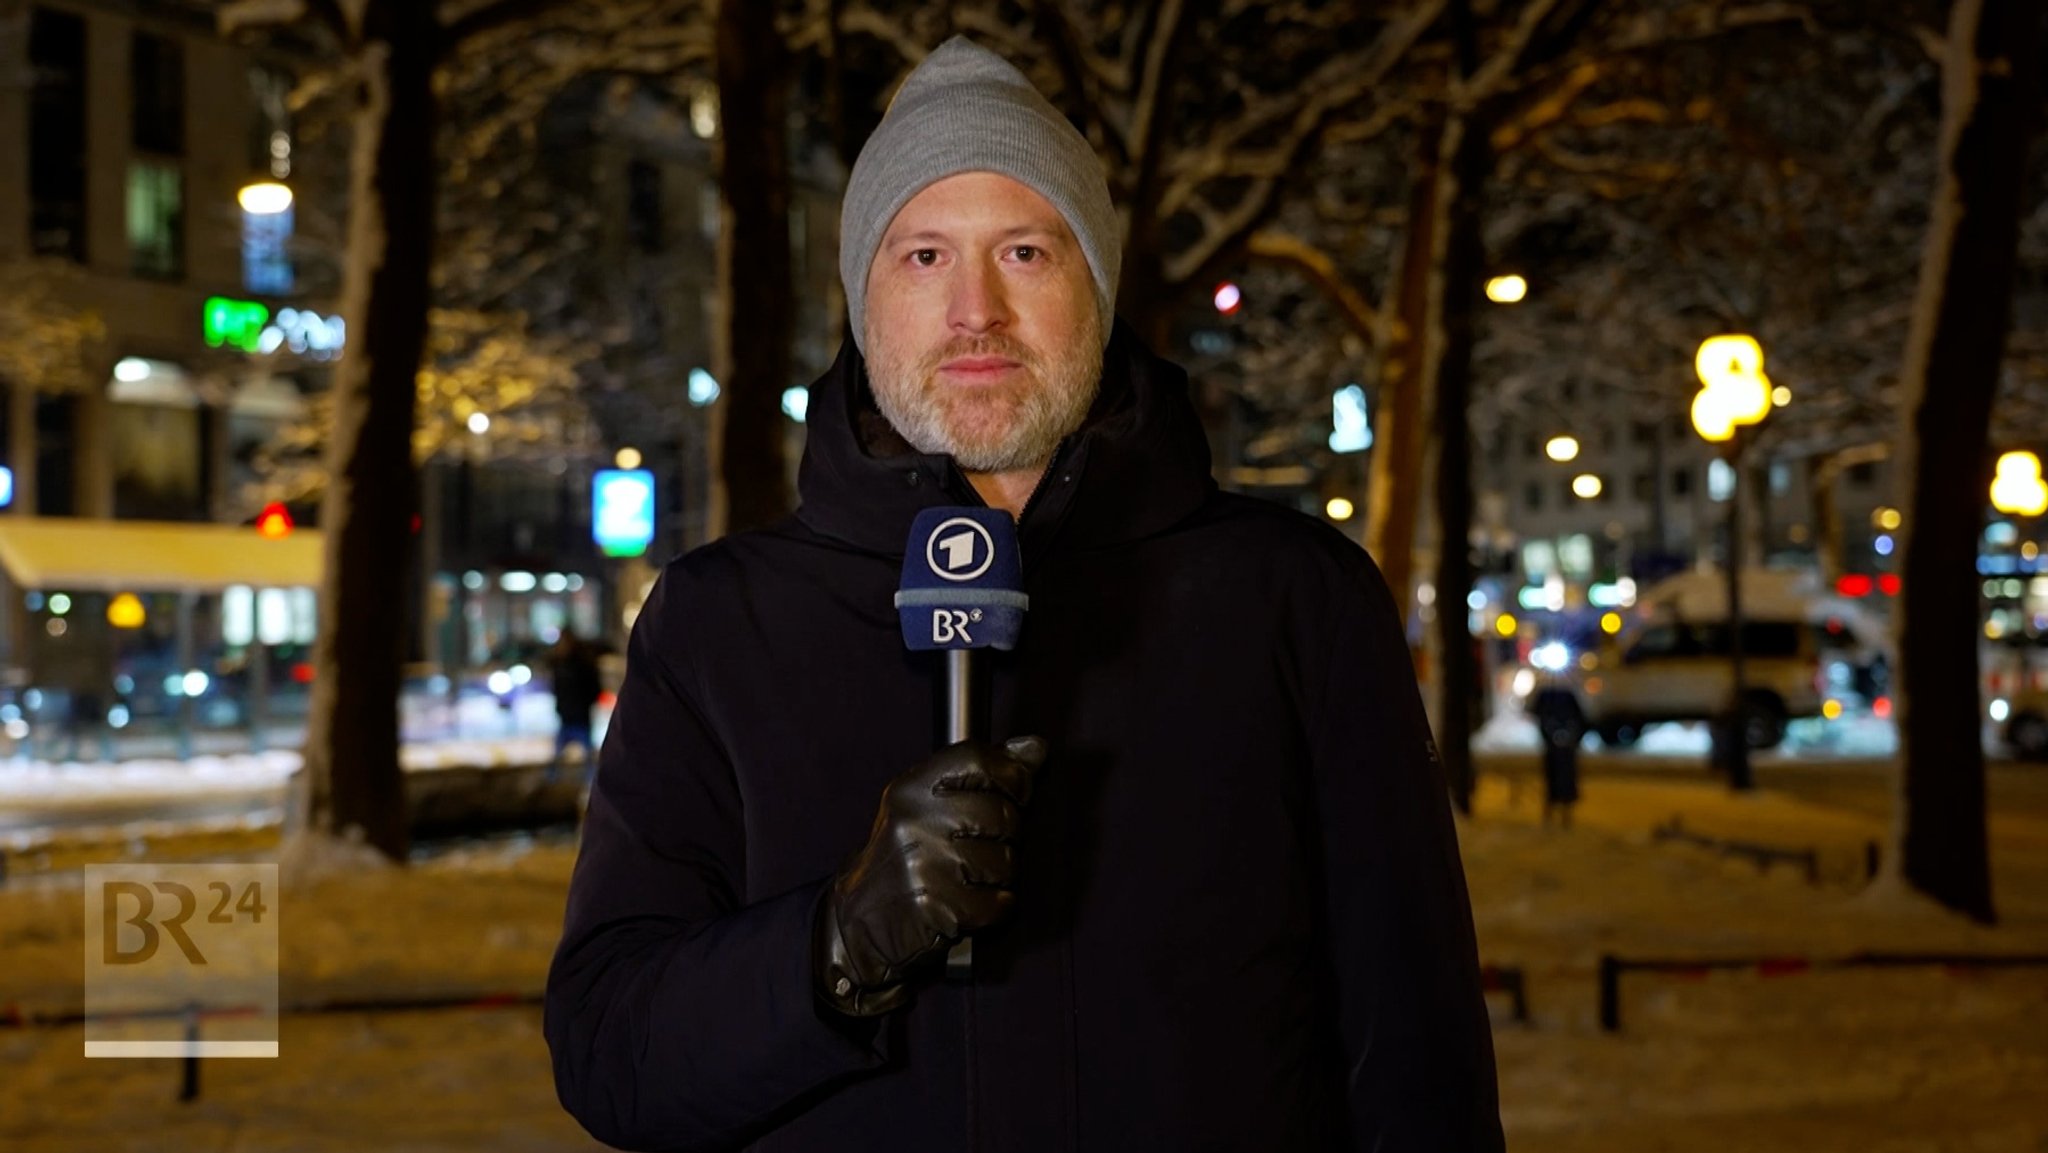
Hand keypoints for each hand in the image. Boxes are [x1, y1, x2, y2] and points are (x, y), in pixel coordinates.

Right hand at [813, 736, 1045, 1016]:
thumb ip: (986, 774)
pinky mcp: (935, 907)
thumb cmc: (906, 858)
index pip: (979, 761)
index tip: (1016, 793)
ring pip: (1005, 861)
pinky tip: (967, 905)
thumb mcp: (931, 806)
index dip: (1011, 776)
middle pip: (1001, 814)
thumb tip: (1035, 749)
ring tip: (967, 880)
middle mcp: (914, 820)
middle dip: (1004, 838)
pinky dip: (992, 910)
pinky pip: (997, 903)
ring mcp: (923, 863)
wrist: (860, 920)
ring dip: (998, 878)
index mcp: (912, 788)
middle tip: (977, 850)